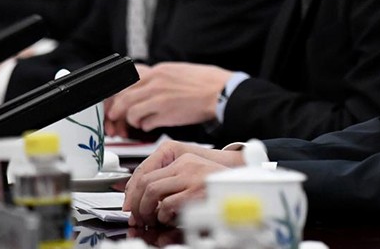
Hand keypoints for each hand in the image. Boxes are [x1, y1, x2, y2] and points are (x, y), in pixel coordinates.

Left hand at [107, 62, 231, 131]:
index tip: (116, 102)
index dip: (117, 94)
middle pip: (123, 97)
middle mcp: (155, 82)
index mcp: (159, 70)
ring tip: (138, 122)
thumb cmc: (206, 82)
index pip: (126, 80)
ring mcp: (159, 98)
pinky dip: (145, 127)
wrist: (222, 92)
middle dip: (117, 111)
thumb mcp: (179, 70)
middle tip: (117, 118)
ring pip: (130, 112)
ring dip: (132, 120)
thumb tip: (144, 83)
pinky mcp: (166, 114)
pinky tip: (152, 125)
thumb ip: (160, 76)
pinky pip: (144, 124)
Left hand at [123, 139, 245, 226]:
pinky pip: (167, 205)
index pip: (146, 172)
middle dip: (136, 203)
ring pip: (152, 191)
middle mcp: (186, 165)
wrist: (248, 183)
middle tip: (137, 217)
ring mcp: (192, 177)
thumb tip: (148, 202)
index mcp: (184, 160)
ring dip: (146, 210)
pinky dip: (162, 216)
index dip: (133, 192)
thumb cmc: (223, 184)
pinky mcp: (196, 192)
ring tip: (151, 220)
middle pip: (145, 181)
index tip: (131, 206)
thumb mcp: (196, 177)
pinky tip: (168, 219)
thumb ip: (175, 183)